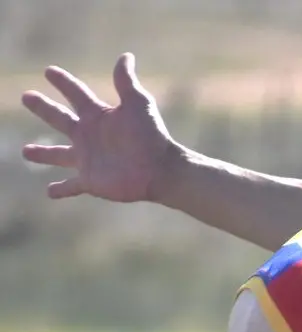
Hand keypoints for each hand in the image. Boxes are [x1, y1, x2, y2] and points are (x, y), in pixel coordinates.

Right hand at [20, 53, 179, 203]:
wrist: (161, 169)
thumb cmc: (151, 136)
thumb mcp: (138, 104)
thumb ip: (126, 81)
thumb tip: (126, 56)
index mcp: (98, 115)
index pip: (76, 94)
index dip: (63, 82)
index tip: (49, 71)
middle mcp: (89, 135)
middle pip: (59, 118)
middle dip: (43, 108)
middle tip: (26, 96)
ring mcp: (88, 159)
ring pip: (59, 155)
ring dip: (43, 154)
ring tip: (26, 152)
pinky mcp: (90, 180)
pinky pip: (71, 185)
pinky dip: (60, 189)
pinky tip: (49, 191)